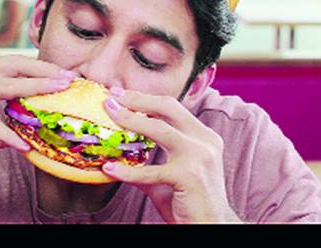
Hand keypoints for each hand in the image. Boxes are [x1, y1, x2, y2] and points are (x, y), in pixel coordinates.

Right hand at [0, 56, 77, 167]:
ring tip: (58, 92)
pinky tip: (22, 145)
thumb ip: (10, 122)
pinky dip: (6, 133)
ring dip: (36, 87)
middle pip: (15, 65)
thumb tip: (37, 127)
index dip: (41, 68)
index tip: (65, 74)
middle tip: (69, 77)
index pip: (15, 64)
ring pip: (7, 84)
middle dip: (45, 71)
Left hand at [101, 88, 239, 223]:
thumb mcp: (170, 174)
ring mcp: (199, 157)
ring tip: (110, 115)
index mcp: (203, 136)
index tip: (122, 95)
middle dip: (137, 100)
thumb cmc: (189, 202)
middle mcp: (205, 141)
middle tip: (113, 97)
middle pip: (168, 107)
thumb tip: (119, 156)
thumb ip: (150, 161)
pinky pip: (150, 171)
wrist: (210, 227)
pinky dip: (127, 171)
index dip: (145, 99)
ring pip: (159, 130)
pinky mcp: (189, 177)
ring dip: (130, 120)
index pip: (172, 108)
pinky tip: (110, 169)